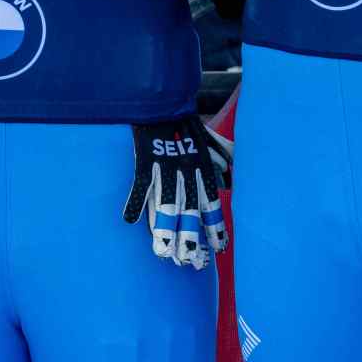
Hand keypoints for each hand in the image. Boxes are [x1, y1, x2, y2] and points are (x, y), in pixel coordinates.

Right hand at [124, 116, 231, 269]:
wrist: (166, 97)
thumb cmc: (186, 121)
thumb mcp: (212, 140)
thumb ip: (224, 157)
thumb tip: (233, 173)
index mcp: (203, 170)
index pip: (212, 205)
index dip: (215, 228)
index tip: (218, 250)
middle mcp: (188, 172)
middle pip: (191, 211)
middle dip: (191, 239)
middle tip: (190, 264)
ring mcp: (166, 166)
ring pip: (168, 204)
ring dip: (165, 230)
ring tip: (163, 253)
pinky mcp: (146, 158)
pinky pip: (140, 184)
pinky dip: (134, 202)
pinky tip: (128, 222)